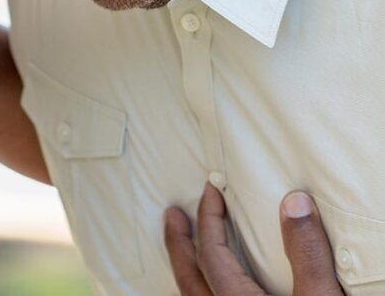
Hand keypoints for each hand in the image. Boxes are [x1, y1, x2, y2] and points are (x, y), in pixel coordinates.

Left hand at [164, 184, 342, 294]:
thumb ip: (306, 254)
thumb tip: (293, 202)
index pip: (211, 253)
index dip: (209, 218)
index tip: (211, 191)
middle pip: (188, 278)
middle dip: (178, 243)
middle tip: (172, 215)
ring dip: (184, 273)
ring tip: (182, 254)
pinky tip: (205, 294)